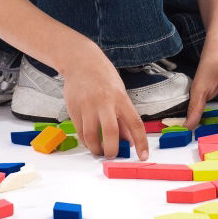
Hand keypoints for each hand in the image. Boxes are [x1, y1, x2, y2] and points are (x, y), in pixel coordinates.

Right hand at [59, 45, 148, 160]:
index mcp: (121, 98)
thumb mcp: (120, 93)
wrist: (81, 62)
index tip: (143, 157)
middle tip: (113, 155)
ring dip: (97, 149)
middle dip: (113, 150)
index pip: (135, 123)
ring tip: (100, 152)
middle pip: (111, 132)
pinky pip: (80, 132)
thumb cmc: (104, 78)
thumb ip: (124, 118)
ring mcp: (88, 105)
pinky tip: (90, 142)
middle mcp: (105, 102)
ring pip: (91, 136)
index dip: (141, 142)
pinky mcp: (74, 109)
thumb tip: (130, 141)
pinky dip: (86, 142)